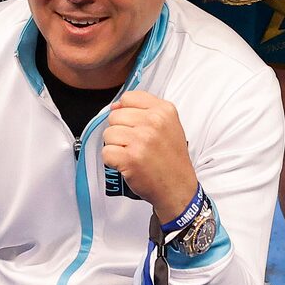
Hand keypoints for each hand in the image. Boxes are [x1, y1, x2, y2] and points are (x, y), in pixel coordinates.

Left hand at [98, 91, 198, 223]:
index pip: (128, 98)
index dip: (126, 113)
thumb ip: (144, 109)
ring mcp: (141, 140)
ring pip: (108, 134)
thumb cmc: (171, 158)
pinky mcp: (130, 158)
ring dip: (115, 146)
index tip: (135, 126)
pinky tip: (126, 164)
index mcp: (164, 110)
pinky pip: (106, 152)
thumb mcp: (168, 125)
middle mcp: (153, 122)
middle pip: (114, 116)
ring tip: (132, 154)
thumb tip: (114, 106)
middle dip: (120, 131)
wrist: (178, 187)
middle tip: (135, 145)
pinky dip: (112, 161)